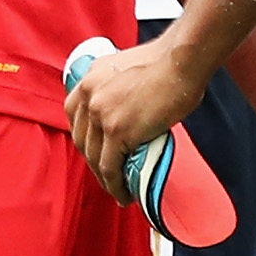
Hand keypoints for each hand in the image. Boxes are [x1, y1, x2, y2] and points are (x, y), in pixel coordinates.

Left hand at [65, 32, 205, 198]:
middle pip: (82, 140)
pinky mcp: (116, 130)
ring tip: (118, 190)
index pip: (75, 116)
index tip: (97, 150)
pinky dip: (115, 184)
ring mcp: (99, 114)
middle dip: (94, 161)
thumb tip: (126, 105)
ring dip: (104, 179)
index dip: (85, 138)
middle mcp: (89, 96)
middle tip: (109, 174)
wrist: (180, 61)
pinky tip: (124, 193)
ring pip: (94, 158)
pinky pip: (109, 167)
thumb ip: (118, 84)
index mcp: (89, 78)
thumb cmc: (167, 62)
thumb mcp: (128, 66)